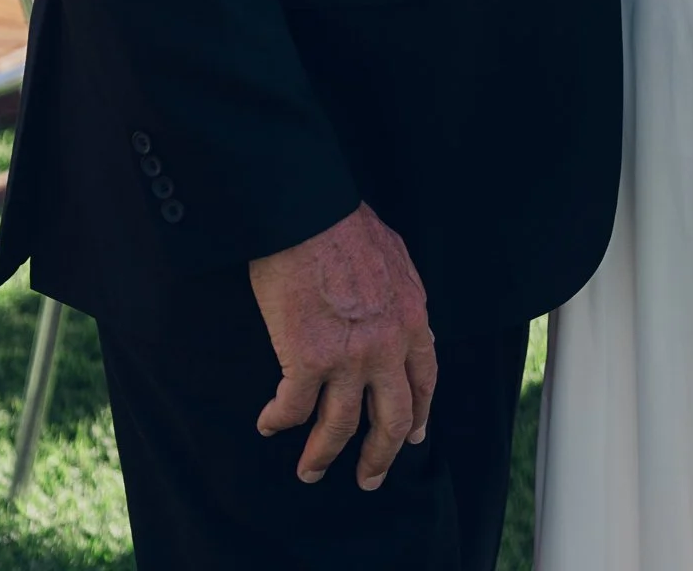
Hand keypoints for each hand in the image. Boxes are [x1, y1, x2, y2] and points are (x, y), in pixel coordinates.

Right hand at [249, 202, 436, 490]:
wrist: (310, 213)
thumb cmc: (346, 225)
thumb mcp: (395, 259)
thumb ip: (398, 296)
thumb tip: (395, 312)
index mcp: (412, 319)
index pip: (423, 381)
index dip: (417, 414)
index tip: (409, 437)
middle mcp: (387, 347)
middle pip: (390, 419)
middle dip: (380, 456)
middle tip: (369, 478)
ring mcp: (348, 358)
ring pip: (339, 427)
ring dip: (322, 455)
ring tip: (310, 471)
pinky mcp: (307, 360)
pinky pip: (292, 408)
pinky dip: (279, 421)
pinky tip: (270, 424)